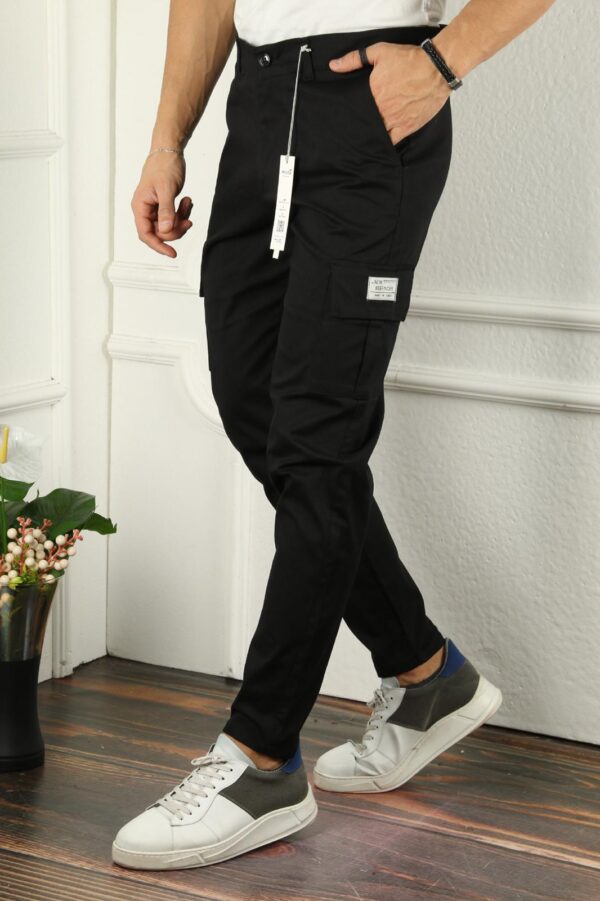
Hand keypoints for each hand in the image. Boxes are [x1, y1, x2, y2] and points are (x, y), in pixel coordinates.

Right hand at [131, 151, 192, 257]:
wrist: (169, 152)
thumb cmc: (164, 166)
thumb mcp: (166, 189)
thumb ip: (166, 211)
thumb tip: (165, 231)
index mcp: (140, 206)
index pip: (146, 234)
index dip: (158, 246)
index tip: (172, 253)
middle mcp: (145, 210)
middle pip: (159, 233)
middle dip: (176, 229)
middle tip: (188, 220)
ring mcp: (154, 209)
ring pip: (168, 227)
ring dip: (181, 220)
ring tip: (188, 203)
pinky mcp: (163, 206)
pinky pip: (173, 218)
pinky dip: (182, 213)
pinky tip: (187, 201)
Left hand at [329, 42, 450, 145]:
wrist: (436, 68)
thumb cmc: (411, 60)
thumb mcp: (380, 52)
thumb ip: (354, 59)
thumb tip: (334, 65)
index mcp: (373, 93)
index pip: (355, 110)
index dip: (350, 114)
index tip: (345, 118)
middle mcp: (382, 110)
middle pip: (365, 124)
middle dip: (360, 126)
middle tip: (354, 129)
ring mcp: (394, 121)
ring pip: (377, 135)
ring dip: (371, 136)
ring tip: (366, 137)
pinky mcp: (407, 127)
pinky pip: (392, 142)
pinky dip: (385, 144)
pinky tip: (380, 144)